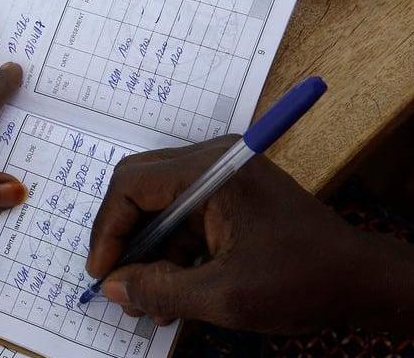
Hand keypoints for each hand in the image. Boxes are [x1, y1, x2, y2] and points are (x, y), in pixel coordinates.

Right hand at [86, 137, 413, 333]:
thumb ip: (161, 290)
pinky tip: (170, 295)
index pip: (132, 186)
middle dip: (125, 242)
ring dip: (148, 255)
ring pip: (159, 209)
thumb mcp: (225, 295)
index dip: (109, 231)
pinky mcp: (231, 199)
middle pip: (140, 191)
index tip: (101, 273)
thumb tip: (112, 287)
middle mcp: (213, 162)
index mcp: (212, 171)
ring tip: (145, 304)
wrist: (364, 282)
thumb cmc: (302, 280)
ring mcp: (222, 178)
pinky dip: (171, 255)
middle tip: (115, 284)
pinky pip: (184, 220)